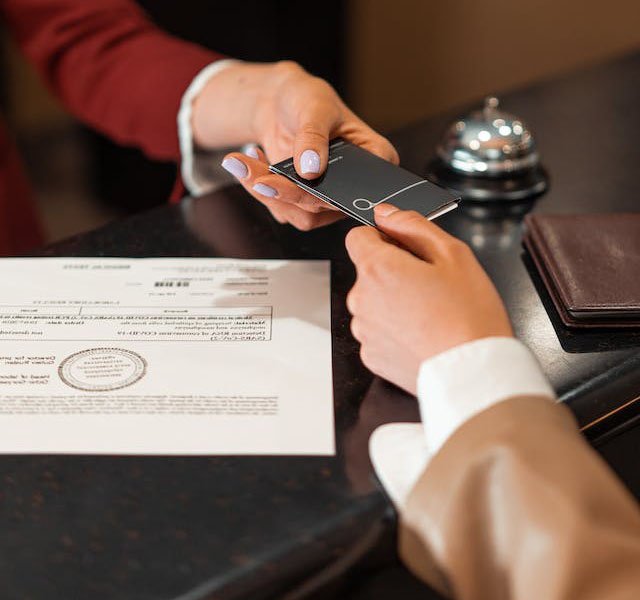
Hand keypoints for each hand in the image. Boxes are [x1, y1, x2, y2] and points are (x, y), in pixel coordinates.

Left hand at [191, 61, 397, 229]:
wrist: (279, 103)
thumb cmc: (307, 98)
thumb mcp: (314, 107)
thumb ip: (314, 136)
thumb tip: (311, 169)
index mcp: (375, 158)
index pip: (360, 186)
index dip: (331, 192)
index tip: (301, 180)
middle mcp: (354, 184)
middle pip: (325, 205)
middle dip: (287, 192)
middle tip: (258, 177)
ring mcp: (329, 197)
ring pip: (302, 216)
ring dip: (269, 195)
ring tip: (245, 164)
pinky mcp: (304, 203)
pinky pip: (284, 211)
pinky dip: (261, 191)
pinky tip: (251, 164)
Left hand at [345, 205, 512, 393]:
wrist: (472, 373)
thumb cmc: (469, 316)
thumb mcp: (452, 254)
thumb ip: (413, 225)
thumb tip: (386, 213)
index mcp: (377, 269)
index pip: (358, 236)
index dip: (382, 237)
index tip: (404, 248)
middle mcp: (361, 299)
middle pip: (368, 271)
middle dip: (393, 272)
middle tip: (431, 285)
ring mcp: (364, 330)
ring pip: (372, 302)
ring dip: (393, 301)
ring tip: (430, 314)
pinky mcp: (371, 355)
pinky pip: (377, 331)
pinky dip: (394, 330)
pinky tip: (422, 334)